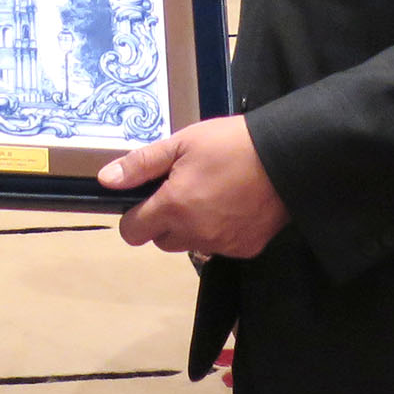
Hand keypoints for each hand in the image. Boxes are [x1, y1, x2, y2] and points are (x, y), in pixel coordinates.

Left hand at [101, 116, 288, 257]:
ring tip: (211, 196)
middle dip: (164, 221)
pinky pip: (220, 247)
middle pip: (161, 241)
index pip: (133, 232)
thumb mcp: (182, 143)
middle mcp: (194, 234)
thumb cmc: (230, 144)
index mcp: (173, 207)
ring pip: (190, 245)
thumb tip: (106, 180)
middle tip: (183, 191)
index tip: (146, 198)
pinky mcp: (246, 249)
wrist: (286, 156)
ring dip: (191, 229)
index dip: (134, 215)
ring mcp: (222, 245)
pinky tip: (233, 207)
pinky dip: (220, 233)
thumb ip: (142, 164)